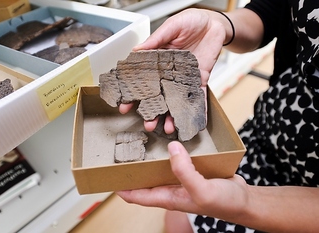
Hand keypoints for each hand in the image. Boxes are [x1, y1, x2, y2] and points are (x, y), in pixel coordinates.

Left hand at [117, 141, 248, 218]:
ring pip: (160, 166)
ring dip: (151, 156)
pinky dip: (171, 150)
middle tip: (122, 149)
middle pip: (144, 179)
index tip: (106, 176)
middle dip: (132, 168)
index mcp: (167, 197)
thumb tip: (171, 148)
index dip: (120, 187)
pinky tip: (169, 139)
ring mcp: (180, 178)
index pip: (136, 196)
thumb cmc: (223, 203)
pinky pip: (176, 158)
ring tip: (142, 139)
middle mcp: (170, 188)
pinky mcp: (191, 169)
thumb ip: (184, 171)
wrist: (244, 200)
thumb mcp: (201, 190)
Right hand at [120, 9, 224, 131]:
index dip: (133, 93)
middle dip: (152, 111)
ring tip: (167, 128)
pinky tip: (193, 121)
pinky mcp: (199, 80)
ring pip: (176, 100)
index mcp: (158, 61)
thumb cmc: (191, 21)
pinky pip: (198, 97)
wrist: (213, 23)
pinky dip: (198, 109)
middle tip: (147, 123)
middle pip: (158, 96)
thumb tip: (136, 50)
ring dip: (172, 115)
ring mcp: (184, 79)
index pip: (143, 80)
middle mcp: (169, 73)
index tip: (125, 105)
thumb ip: (156, 39)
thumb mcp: (171, 27)